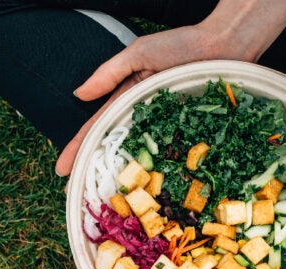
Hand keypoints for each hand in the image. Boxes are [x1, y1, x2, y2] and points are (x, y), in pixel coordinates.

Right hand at [55, 0, 285, 175]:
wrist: (224, 45)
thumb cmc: (182, 45)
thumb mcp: (139, 54)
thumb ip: (109, 74)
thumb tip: (78, 95)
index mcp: (129, 101)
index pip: (96, 128)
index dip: (78, 148)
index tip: (61, 171)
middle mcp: (145, 120)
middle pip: (114, 150)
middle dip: (94, 173)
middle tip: (77, 198)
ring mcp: (166, 129)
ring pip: (140, 160)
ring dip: (125, 183)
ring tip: (108, 207)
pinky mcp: (189, 134)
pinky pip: (172, 158)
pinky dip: (163, 178)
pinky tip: (152, 196)